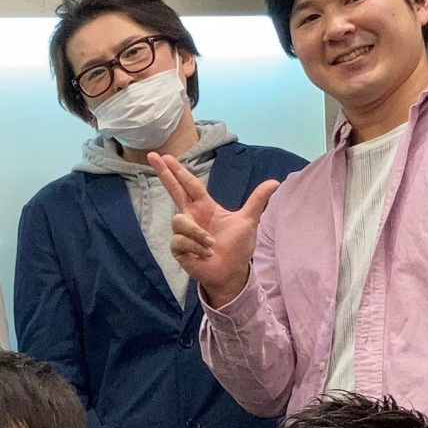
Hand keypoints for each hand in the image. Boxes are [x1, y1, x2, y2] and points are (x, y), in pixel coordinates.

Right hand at [153, 153, 274, 312]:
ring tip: (211, 244)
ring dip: (197, 232)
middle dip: (164, 174)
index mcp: (205, 206)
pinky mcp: (179, 249)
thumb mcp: (248, 220)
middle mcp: (192, 216)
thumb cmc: (237, 247)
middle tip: (152, 156)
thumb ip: (257, 200)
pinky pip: (180, 241)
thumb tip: (275, 181)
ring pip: (179, 221)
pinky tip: (205, 254)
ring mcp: (183, 233)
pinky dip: (196, 247)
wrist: (232, 272)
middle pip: (173, 191)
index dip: (179, 170)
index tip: (167, 156)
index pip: (189, 184)